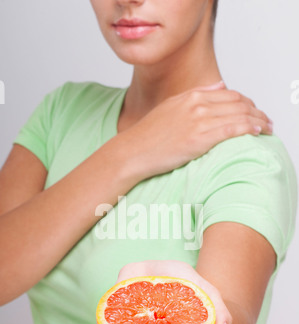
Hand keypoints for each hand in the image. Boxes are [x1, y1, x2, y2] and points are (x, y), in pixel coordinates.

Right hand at [120, 81, 272, 179]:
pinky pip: (232, 128)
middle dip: (257, 110)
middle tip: (266, 121)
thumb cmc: (148, 137)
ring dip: (259, 120)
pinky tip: (258, 132)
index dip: (246, 102)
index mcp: (189, 96)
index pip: (229, 93)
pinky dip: (249, 128)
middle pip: (238, 102)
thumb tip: (219, 86)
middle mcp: (196, 104)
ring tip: (268, 128)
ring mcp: (198, 120)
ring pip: (239, 114)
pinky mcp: (199, 137)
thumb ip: (196, 96)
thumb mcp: (171, 108)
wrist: (132, 152)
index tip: (254, 111)